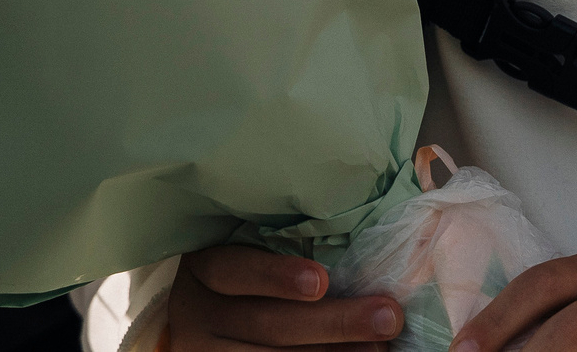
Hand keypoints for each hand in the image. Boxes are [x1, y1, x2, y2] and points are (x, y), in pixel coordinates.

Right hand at [169, 245, 403, 350]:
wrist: (190, 321)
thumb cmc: (237, 269)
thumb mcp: (242, 247)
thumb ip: (287, 241)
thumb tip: (379, 235)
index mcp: (205, 269)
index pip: (233, 270)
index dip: (275, 277)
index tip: (322, 280)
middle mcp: (200, 314)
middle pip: (266, 323)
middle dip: (332, 324)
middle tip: (386, 316)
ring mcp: (208, 351)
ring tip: (378, 348)